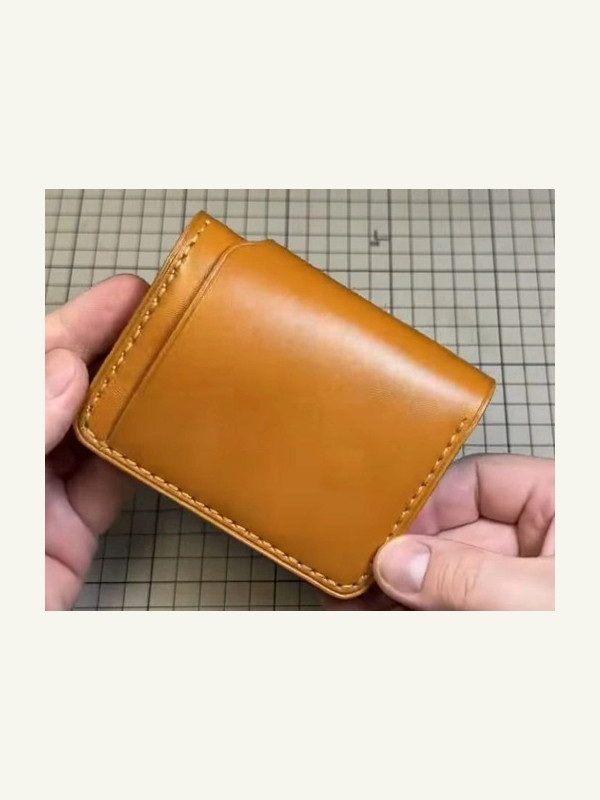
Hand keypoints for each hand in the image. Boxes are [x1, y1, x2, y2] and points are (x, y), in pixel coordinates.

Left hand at [45, 276, 147, 609]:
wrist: (2, 648)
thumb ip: (25, 420)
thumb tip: (69, 367)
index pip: (33, 359)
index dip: (79, 321)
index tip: (127, 294)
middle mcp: (18, 451)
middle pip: (70, 390)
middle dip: (115, 353)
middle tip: (167, 322)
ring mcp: (41, 493)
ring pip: (98, 433)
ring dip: (135, 404)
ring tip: (177, 367)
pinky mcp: (72, 533)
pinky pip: (114, 485)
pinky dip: (142, 459)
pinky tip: (167, 431)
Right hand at [323, 454, 554, 610]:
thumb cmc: (597, 632)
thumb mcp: (541, 597)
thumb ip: (468, 576)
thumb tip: (398, 563)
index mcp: (557, 507)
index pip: (477, 482)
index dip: (423, 503)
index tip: (383, 532)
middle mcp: (536, 541)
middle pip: (450, 533)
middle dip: (399, 556)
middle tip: (354, 571)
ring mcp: (520, 584)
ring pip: (444, 575)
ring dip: (396, 590)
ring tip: (349, 601)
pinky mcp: (505, 618)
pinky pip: (451, 609)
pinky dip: (412, 615)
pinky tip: (376, 617)